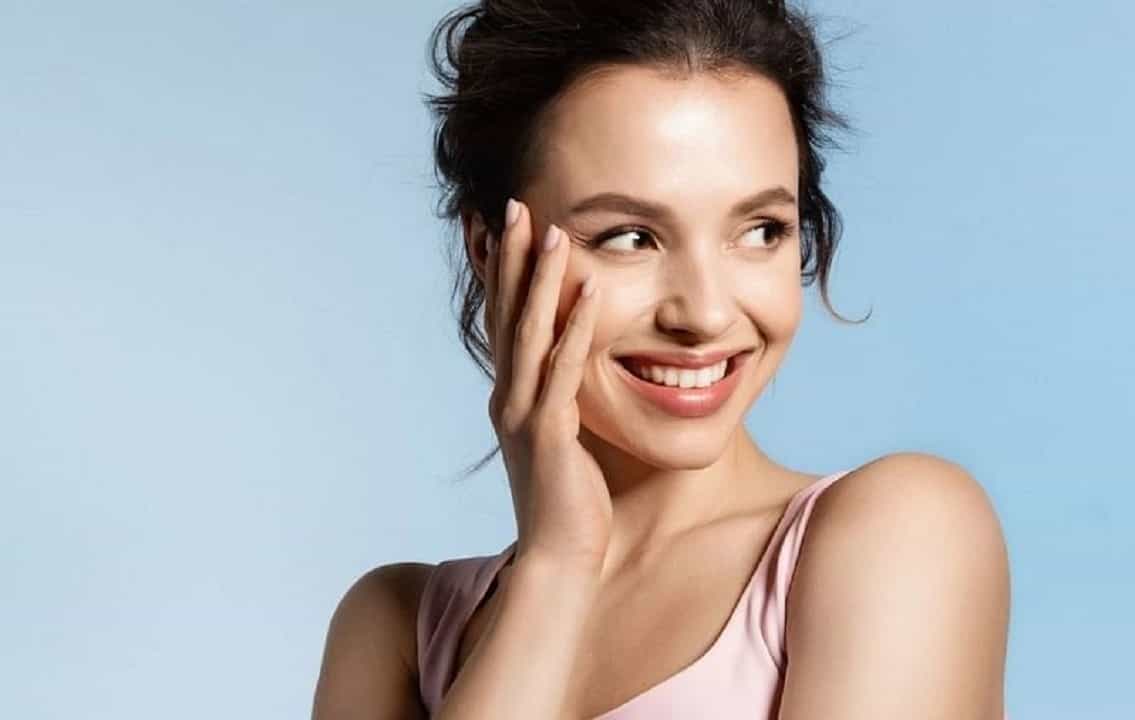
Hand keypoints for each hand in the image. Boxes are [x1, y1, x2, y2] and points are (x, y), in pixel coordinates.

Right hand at [482, 198, 610, 569]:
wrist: (559, 559)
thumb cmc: (568, 500)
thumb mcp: (558, 438)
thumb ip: (557, 399)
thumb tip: (570, 369)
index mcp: (510, 395)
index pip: (501, 320)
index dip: (498, 272)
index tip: (498, 225)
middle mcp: (507, 397)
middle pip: (505, 313)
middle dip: (509, 257)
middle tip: (512, 204)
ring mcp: (523, 415)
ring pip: (529, 333)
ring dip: (540, 280)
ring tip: (552, 230)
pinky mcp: (549, 435)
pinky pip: (563, 372)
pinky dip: (576, 330)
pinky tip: (591, 293)